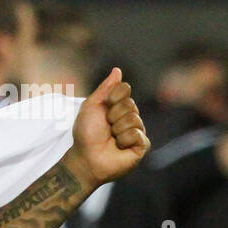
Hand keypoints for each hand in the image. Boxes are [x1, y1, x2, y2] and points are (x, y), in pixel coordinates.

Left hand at [64, 67, 149, 187]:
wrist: (86, 157)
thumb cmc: (86, 133)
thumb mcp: (92, 106)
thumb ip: (105, 88)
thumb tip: (117, 70)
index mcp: (118, 106)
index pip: (125, 89)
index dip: (112, 97)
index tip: (103, 108)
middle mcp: (130, 116)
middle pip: (130, 103)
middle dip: (113, 115)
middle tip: (106, 127)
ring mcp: (137, 131)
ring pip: (134, 119)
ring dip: (117, 129)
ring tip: (111, 139)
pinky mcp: (142, 145)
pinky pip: (137, 134)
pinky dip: (124, 139)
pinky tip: (119, 147)